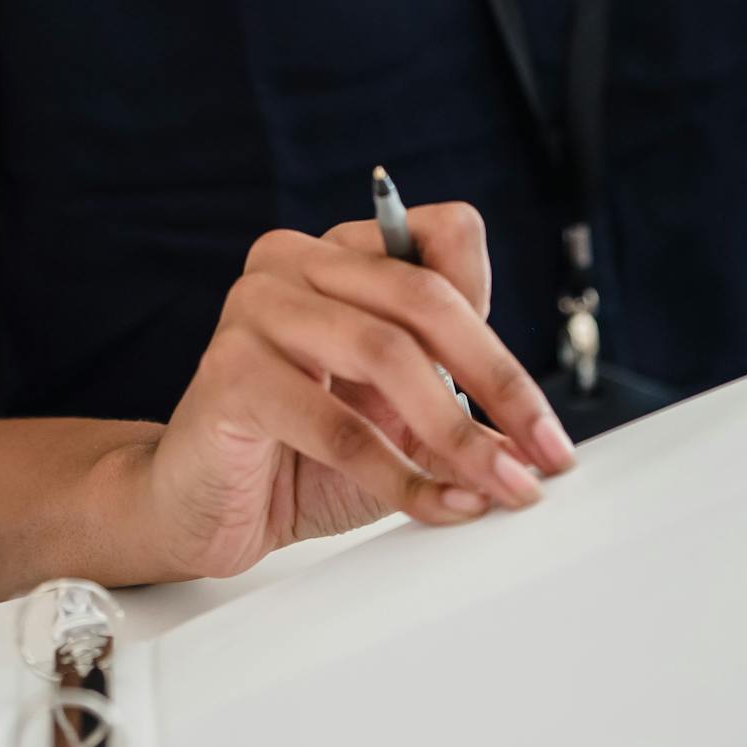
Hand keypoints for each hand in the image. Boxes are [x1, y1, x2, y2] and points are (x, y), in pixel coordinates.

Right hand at [134, 202, 576, 581]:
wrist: (201, 508)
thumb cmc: (300, 455)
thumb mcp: (397, 418)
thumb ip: (456, 403)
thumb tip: (536, 436)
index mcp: (342, 254)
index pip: (445, 239)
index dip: (500, 324)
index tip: (539, 415)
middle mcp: (295, 262)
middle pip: (424, 296)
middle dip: (500, 382)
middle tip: (545, 455)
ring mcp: (255, 307)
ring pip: (386, 353)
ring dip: (458, 434)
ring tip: (500, 487)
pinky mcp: (231, 371)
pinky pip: (337, 425)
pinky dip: (401, 475)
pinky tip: (437, 505)